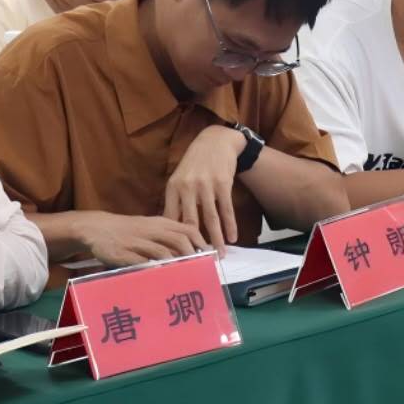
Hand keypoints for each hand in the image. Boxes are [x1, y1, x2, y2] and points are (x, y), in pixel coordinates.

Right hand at [72, 212, 207, 267]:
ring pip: (161, 252)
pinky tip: (160, 278)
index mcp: (160, 223)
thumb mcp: (150, 227)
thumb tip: (192, 249)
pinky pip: (139, 262)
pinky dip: (151, 269)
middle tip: (200, 269)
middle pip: (178, 240)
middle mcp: (150, 231)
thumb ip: (169, 236)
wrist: (97, 228)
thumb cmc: (129, 230)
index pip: (187, 229)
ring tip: (185, 277)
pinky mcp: (123, 253)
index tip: (211, 255)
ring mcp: (136, 242)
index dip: (201, 242)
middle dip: (192, 255)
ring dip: (175, 265)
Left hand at [165, 125, 243, 252]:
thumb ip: (176, 200)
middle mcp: (187, 187)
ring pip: (211, 218)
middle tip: (198, 262)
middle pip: (190, 222)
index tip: (176, 254)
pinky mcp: (222, 183)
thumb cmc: (195, 163)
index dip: (173, 237)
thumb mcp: (179, 178)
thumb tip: (170, 228)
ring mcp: (205, 185)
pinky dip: (230, 225)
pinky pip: (226, 209)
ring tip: (219, 255)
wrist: (215, 141)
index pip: (171, 218)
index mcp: (173, 188)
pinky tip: (233, 237)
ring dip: (216, 239)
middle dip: (195, 244)